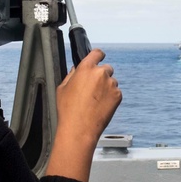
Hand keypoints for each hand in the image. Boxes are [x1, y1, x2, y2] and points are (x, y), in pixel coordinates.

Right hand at [45, 49, 121, 181]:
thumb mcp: (62, 88)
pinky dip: (111, 97)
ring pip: (111, 81)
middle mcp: (100, 73)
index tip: (98, 58)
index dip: (98, 56)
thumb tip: (77, 70)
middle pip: (106, 68)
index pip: (97, 53)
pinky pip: (116, 92)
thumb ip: (71, 75)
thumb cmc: (68, 110)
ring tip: (96, 101)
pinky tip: (101, 106)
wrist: (80, 129)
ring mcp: (111, 84)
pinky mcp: (118, 95)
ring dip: (106, 87)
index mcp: (86, 68)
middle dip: (101, 75)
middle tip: (93, 89)